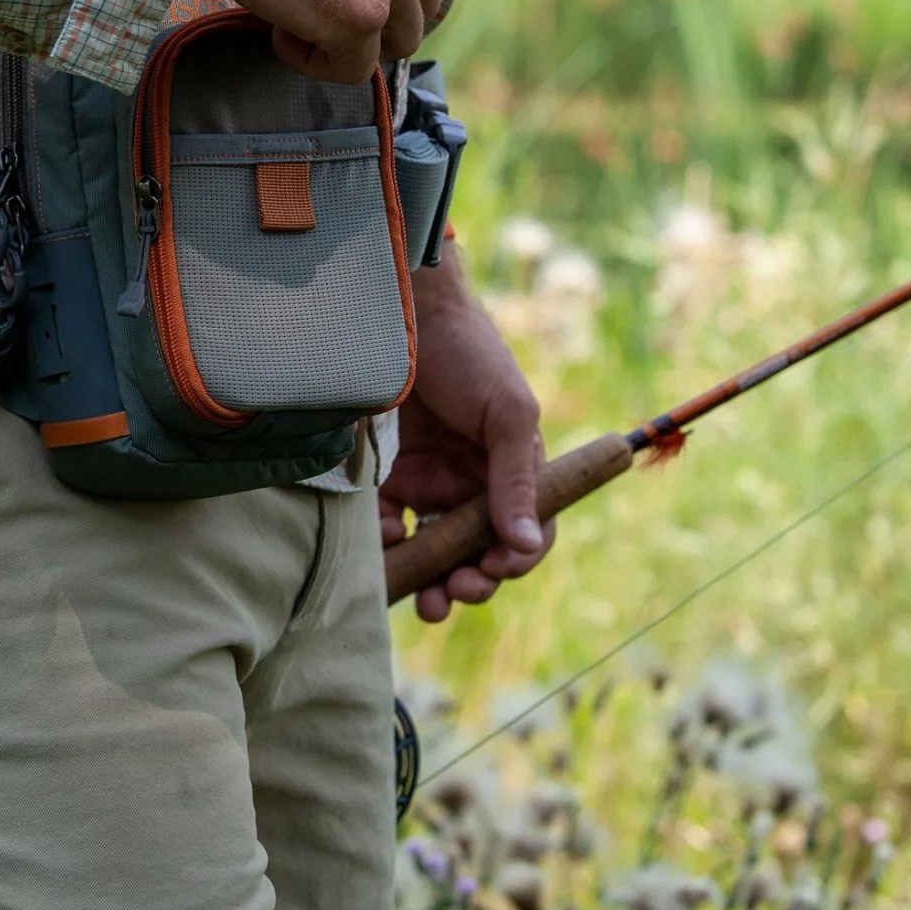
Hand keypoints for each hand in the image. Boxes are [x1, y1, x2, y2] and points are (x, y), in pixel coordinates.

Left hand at [379, 247, 552, 622]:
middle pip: (478, 552)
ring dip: (430, 578)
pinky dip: (388, 545)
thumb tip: (527, 543)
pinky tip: (383, 543)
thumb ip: (515, 480)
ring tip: (421, 595)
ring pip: (433, 549)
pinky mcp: (390, 476)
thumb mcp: (506, 413)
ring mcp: (431, 482)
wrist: (404, 315)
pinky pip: (390, 526)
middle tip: (450, 592)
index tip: (491, 569)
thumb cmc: (468, 355)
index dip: (514, 560)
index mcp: (513, 470)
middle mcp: (474, 483)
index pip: (526, 532)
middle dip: (469, 581)